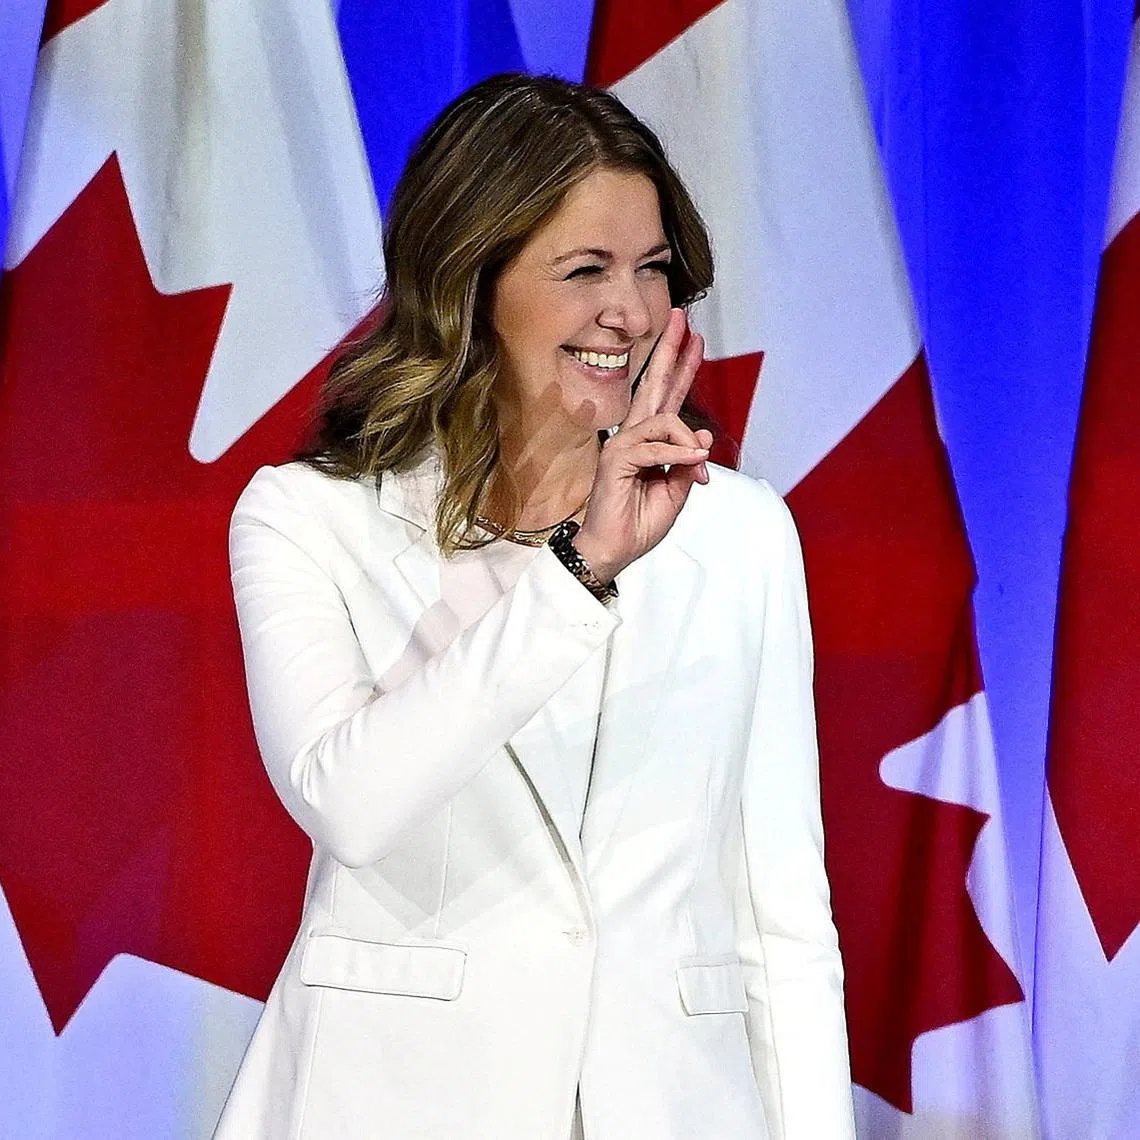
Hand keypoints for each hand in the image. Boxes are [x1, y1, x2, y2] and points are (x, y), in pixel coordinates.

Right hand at [574, 308, 712, 583]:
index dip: (682, 369)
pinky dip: (674, 455)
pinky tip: (689, 465)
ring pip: (662, 418)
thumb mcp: (676, 492)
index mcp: (649, 443)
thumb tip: (702, 440)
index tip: (696, 341)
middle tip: (684, 320)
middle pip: (655, 386)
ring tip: (698, 461)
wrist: (613, 549)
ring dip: (686, 438)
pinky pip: (654, 447)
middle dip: (671, 353)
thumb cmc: (638, 522)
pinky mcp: (615, 459)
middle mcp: (633, 436)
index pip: (668, 398)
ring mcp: (622, 445)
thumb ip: (688, 464)